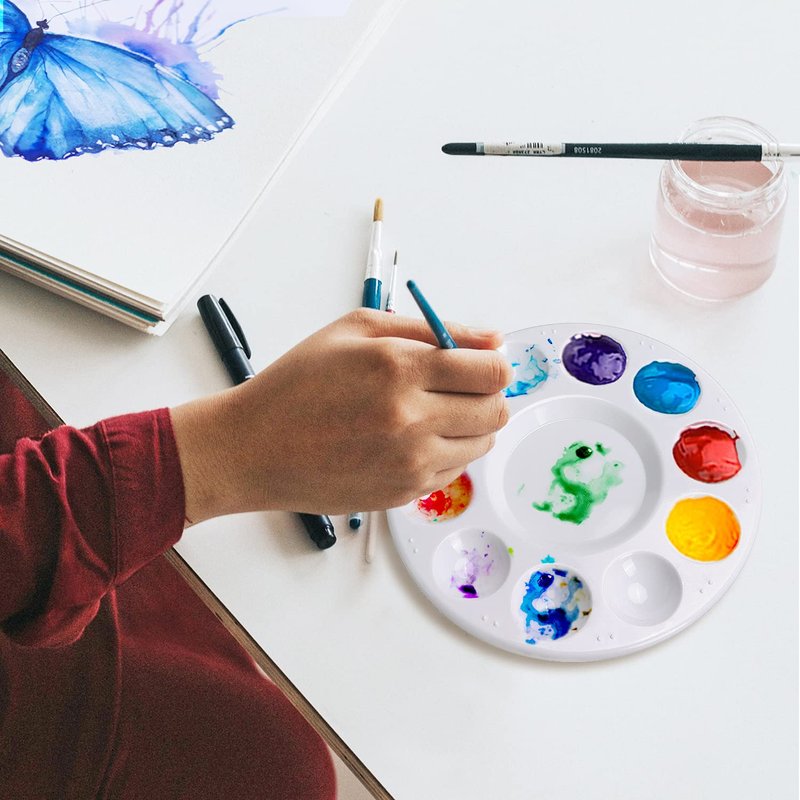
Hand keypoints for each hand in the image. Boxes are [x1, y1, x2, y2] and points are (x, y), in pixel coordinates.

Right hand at [171, 309, 511, 521]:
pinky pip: (456, 470)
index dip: (492, 363)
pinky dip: (447, 451)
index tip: (478, 362)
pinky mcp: (404, 493)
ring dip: (470, 424)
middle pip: (496, 410)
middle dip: (487, 393)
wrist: (254, 449)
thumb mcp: (356, 330)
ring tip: (431, 411)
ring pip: (483, 443)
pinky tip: (411, 437)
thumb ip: (431, 329)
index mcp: (400, 369)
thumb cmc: (298, 383)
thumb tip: (492, 339)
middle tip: (458, 385)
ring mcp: (410, 463)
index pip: (491, 371)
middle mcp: (411, 420)